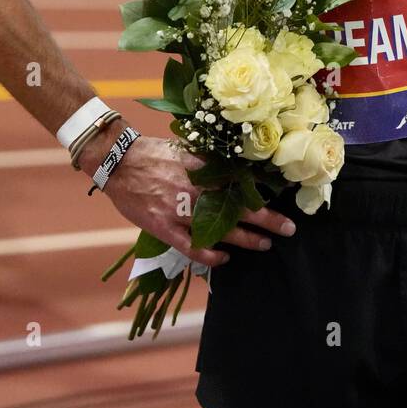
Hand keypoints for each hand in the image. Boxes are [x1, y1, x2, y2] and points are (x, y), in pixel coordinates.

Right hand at [93, 134, 296, 268]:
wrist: (118, 162)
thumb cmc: (153, 153)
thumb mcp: (185, 148)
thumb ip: (209, 159)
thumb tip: (237, 163)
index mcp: (202, 169)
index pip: (240, 181)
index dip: (263, 190)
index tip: (285, 195)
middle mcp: (195, 191)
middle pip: (237, 208)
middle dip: (267, 219)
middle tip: (289, 228)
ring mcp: (179, 211)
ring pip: (220, 230)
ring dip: (246, 239)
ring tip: (265, 244)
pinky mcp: (164, 228)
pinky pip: (191, 248)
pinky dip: (209, 256)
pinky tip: (225, 259)